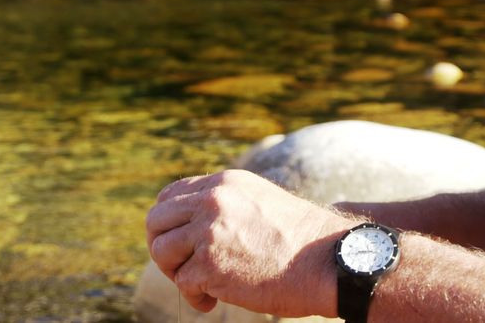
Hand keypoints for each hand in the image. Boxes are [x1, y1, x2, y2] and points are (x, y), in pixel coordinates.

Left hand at [146, 169, 350, 316]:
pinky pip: (182, 282)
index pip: (170, 195)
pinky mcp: (209, 263)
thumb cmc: (300, 239)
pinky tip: (212, 299)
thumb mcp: (259, 203)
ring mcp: (209, 231)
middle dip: (164, 247)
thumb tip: (190, 226)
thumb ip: (225, 205)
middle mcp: (213, 200)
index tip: (182, 242)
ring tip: (201, 284)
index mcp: (225, 183)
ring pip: (162, 251)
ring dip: (177, 272)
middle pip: (156, 221)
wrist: (328, 260)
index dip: (169, 223)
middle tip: (183, 266)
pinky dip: (195, 295)